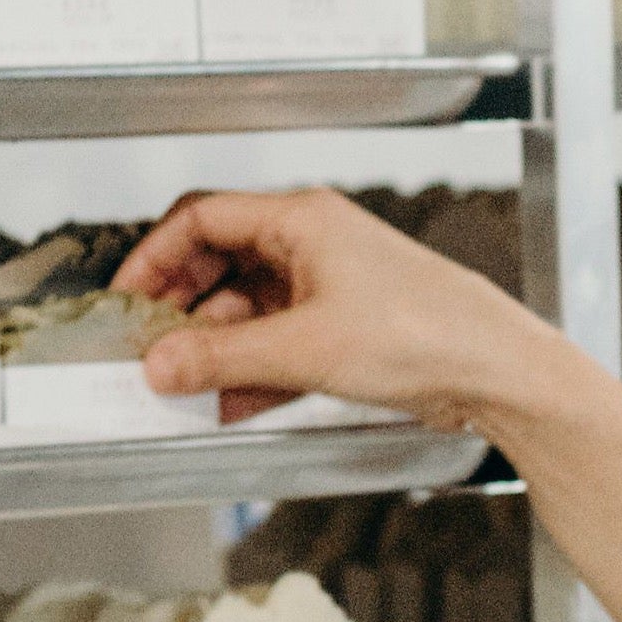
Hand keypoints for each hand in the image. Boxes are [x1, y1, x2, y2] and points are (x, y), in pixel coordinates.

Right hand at [116, 188, 565, 432]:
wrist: (494, 369)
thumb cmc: (425, 333)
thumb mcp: (303, 349)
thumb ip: (221, 357)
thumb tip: (160, 362)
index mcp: (303, 220)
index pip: (202, 219)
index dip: (155, 258)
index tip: (127, 302)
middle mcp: (315, 243)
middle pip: (220, 262)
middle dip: (181, 307)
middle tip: (148, 347)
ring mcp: (331, 284)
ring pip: (248, 306)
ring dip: (215, 345)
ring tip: (184, 384)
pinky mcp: (346, 325)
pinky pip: (279, 339)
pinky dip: (250, 368)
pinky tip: (229, 402)